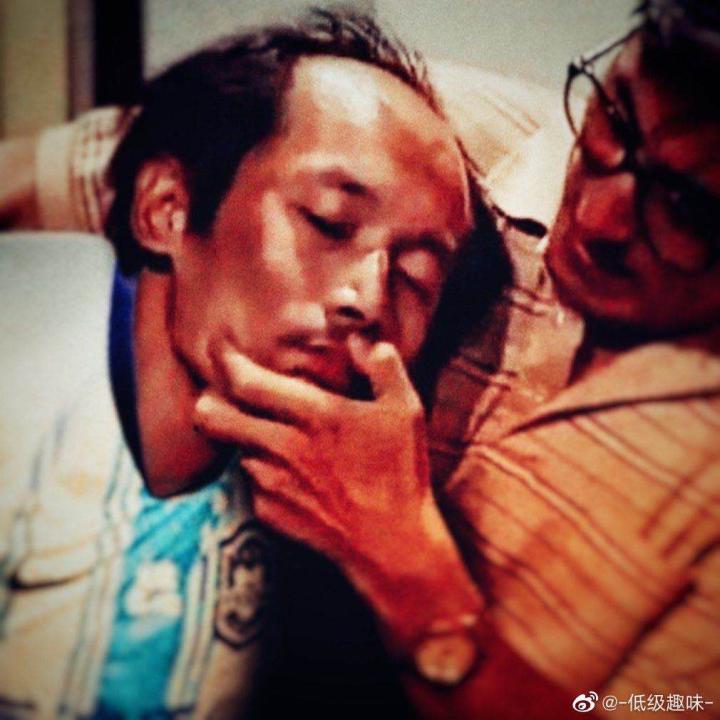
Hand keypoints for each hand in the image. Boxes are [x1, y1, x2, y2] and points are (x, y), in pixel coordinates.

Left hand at [193, 336, 476, 644]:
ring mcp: (271, 483)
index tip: (223, 350)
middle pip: (212, 417)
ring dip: (242, 436)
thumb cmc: (399, 474)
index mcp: (313, 416)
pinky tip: (290, 471)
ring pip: (234, 447)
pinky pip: (250, 480)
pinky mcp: (268, 511)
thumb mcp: (406, 411)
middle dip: (207, 399)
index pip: (246, 382)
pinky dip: (261, 469)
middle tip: (217, 391)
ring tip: (268, 434)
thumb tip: (360, 339)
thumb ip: (383, 366)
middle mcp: (282, 447)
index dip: (226, 361)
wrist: (391, 545)